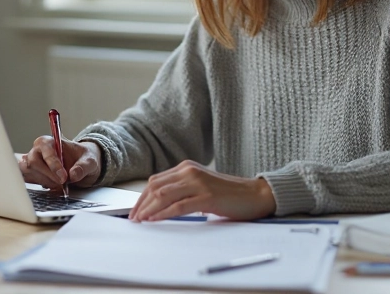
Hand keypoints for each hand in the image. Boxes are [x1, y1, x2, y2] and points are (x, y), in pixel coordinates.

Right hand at [19, 137, 101, 189]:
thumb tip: (73, 175)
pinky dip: (41, 185)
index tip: (63, 177)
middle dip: (48, 175)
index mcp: (49, 142)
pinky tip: (53, 187)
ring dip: (45, 182)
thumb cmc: (83, 158)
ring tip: (59, 185)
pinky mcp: (33, 175)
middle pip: (33, 162)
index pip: (45, 149)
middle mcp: (38, 151)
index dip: (53, 164)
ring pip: (30, 173)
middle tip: (62, 183)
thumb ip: (83, 166)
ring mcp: (34, 164)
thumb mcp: (90, 160)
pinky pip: (30, 181)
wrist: (81, 165)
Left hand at [128, 160, 275, 221]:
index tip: (134, 210)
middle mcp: (190, 171)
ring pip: (164, 195)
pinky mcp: (207, 196)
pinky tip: (155, 220)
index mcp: (187, 167)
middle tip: (133, 218)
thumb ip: (182, 190)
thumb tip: (158, 205)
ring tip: (141, 221)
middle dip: (141, 204)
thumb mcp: (201, 187)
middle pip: (156, 187)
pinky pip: (178, 206)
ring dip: (149, 209)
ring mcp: (198, 182)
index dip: (142, 197)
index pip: (156, 181)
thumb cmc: (229, 194)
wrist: (255, 195)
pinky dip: (163, 214)